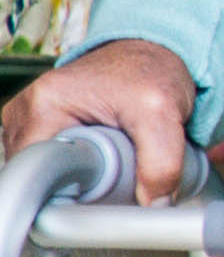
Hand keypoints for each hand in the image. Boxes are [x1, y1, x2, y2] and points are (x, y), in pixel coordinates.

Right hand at [4, 39, 202, 202]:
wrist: (152, 52)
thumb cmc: (151, 70)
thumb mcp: (164, 112)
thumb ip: (162, 161)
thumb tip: (152, 205)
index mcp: (44, 105)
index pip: (33, 172)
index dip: (62, 197)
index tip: (92, 204)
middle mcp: (26, 111)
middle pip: (36, 176)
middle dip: (72, 190)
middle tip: (110, 184)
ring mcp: (30, 120)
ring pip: (43, 173)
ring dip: (75, 181)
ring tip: (108, 167)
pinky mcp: (42, 128)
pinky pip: (50, 164)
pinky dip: (74, 172)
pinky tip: (99, 164)